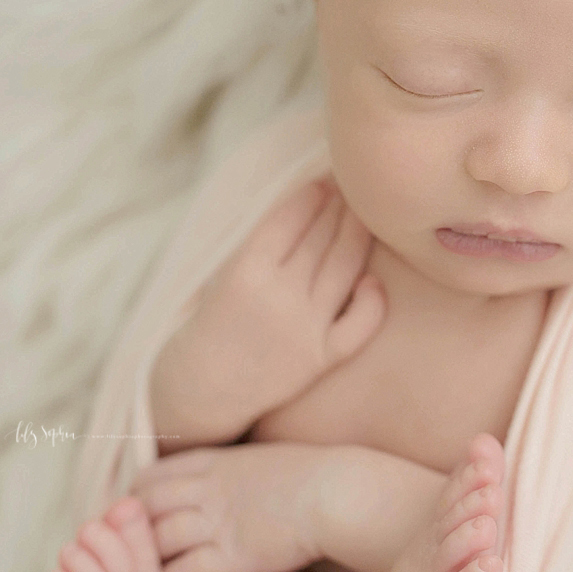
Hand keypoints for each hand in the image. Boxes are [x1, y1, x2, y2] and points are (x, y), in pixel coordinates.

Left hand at [131, 441, 335, 571]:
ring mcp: (219, 524)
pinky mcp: (234, 557)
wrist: (337, 493)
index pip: (154, 475)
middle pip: (146, 506)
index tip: (129, 510)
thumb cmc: (312, 475)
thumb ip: (236, 467)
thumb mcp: (263, 458)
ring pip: (159, 540)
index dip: (135, 494)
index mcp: (215, 463)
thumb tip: (229, 473)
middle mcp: (208, 491)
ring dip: (145, 557)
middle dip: (128, 526)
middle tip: (118, 547)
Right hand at [151, 177, 386, 442]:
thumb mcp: (215, 278)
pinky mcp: (322, 358)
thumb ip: (255, 247)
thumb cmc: (205, 327)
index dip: (311, 195)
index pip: (289, 220)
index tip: (323, 179)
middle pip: (322, 239)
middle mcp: (280, 298)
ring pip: (345, 269)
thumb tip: (298, 207)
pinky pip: (361, 324)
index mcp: (245, 273)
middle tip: (350, 186)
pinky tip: (372, 280)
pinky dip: (373, 300)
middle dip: (339, 207)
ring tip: (362, 216)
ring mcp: (306, 329)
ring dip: (356, 236)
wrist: (200, 392)